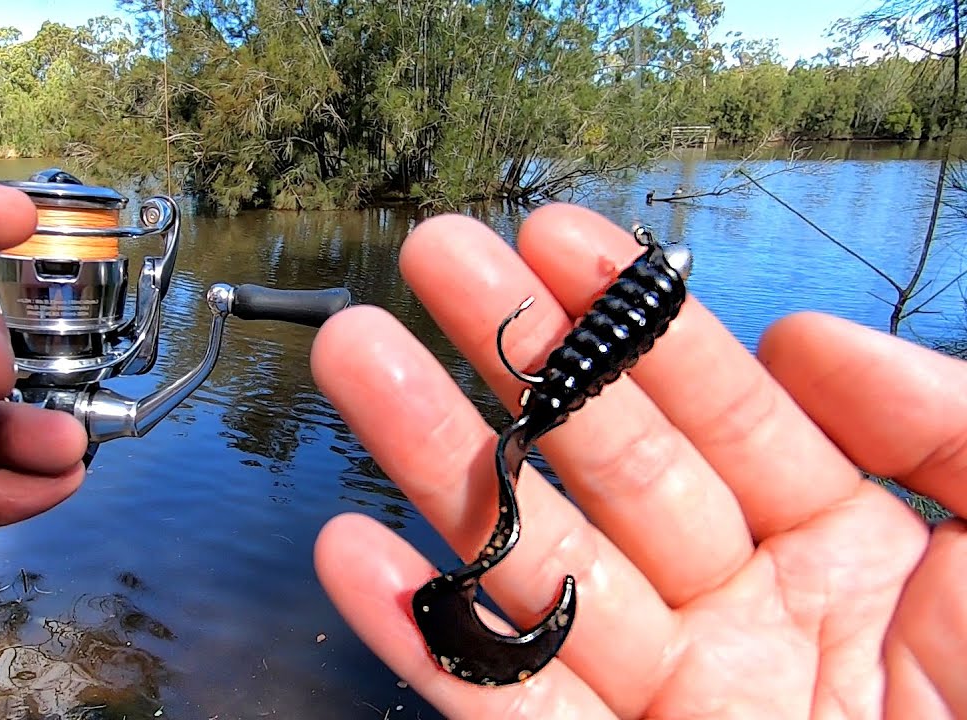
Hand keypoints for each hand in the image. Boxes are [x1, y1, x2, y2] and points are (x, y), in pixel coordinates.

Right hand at [309, 205, 964, 718]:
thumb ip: (947, 423)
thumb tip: (803, 340)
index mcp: (850, 556)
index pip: (720, 411)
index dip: (635, 320)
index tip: (556, 239)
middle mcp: (747, 617)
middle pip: (602, 468)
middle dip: (511, 357)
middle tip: (433, 261)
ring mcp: (678, 703)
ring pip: (534, 570)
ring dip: (436, 464)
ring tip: (359, 360)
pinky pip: (505, 712)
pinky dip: (422, 639)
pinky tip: (357, 557)